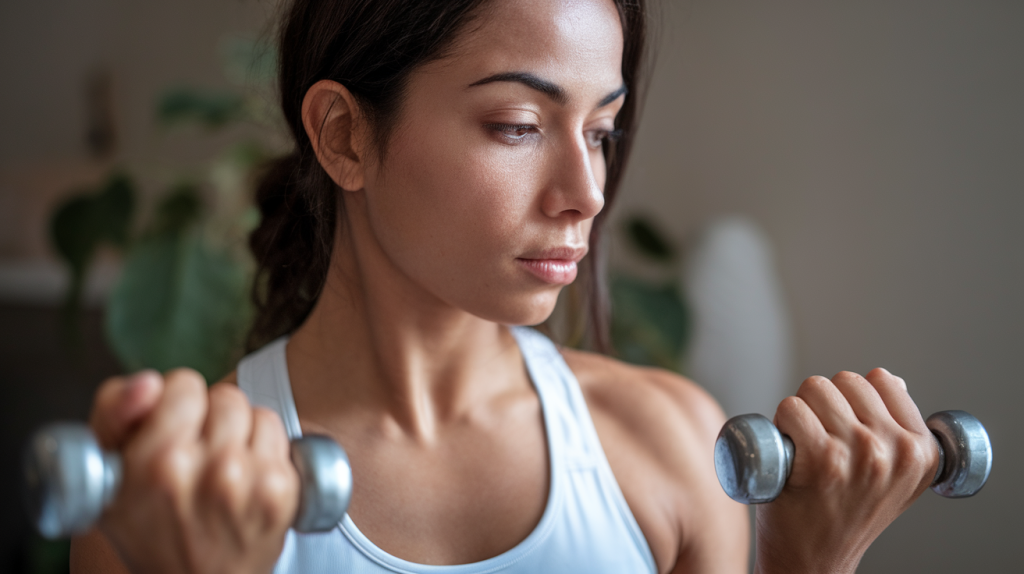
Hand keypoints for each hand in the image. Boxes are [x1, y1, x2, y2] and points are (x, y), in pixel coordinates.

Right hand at [87, 369, 298, 573]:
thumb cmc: (148, 525)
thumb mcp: (105, 473)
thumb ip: (115, 411)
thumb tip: (150, 382)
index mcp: (158, 461)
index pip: (184, 384)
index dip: (177, 402)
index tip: (172, 427)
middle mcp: (209, 470)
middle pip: (226, 396)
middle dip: (211, 418)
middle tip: (198, 451)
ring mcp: (251, 482)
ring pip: (255, 412)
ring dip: (241, 431)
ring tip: (222, 463)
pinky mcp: (282, 492)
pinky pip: (279, 434)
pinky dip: (265, 447)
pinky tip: (247, 474)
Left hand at [754, 368, 939, 573]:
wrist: (815, 561)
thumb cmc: (844, 513)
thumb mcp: (892, 476)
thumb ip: (897, 428)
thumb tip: (889, 380)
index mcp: (922, 450)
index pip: (881, 380)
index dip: (852, 399)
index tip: (846, 431)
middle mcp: (897, 450)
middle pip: (845, 380)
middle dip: (824, 403)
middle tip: (820, 443)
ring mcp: (861, 453)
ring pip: (815, 387)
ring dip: (800, 411)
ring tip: (805, 450)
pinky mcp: (823, 459)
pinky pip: (791, 408)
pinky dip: (780, 423)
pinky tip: (789, 453)